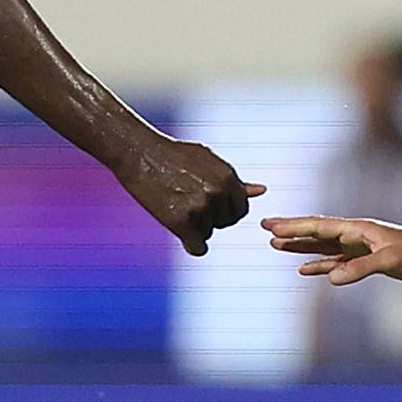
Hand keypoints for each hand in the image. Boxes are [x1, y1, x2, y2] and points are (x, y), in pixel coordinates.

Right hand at [117, 134, 261, 255]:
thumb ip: (235, 180)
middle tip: (188, 203)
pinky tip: (181, 232)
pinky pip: (197, 248)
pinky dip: (191, 245)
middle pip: (226, 223)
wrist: (140, 153)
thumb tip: (261, 191)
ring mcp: (200, 207)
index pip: (240, 209)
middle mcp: (218, 192)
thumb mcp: (209, 161)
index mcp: (228, 177)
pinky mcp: (181, 221)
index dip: (224, 209)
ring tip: (176, 205)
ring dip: (194, 226)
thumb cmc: (174, 155)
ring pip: (208, 233)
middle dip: (211, 218)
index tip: (206, 201)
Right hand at [261, 215, 401, 285]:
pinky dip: (319, 264)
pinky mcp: (366, 261)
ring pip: (322, 246)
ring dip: (301, 247)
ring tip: (276, 245)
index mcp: (358, 229)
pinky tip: (305, 269)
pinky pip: (335, 262)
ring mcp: (359, 248)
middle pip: (316, 232)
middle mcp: (355, 235)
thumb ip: (360, 268)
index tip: (271, 224)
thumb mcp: (390, 261)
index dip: (294, 226)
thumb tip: (330, 279)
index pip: (319, 226)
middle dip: (290, 231)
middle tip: (265, 228)